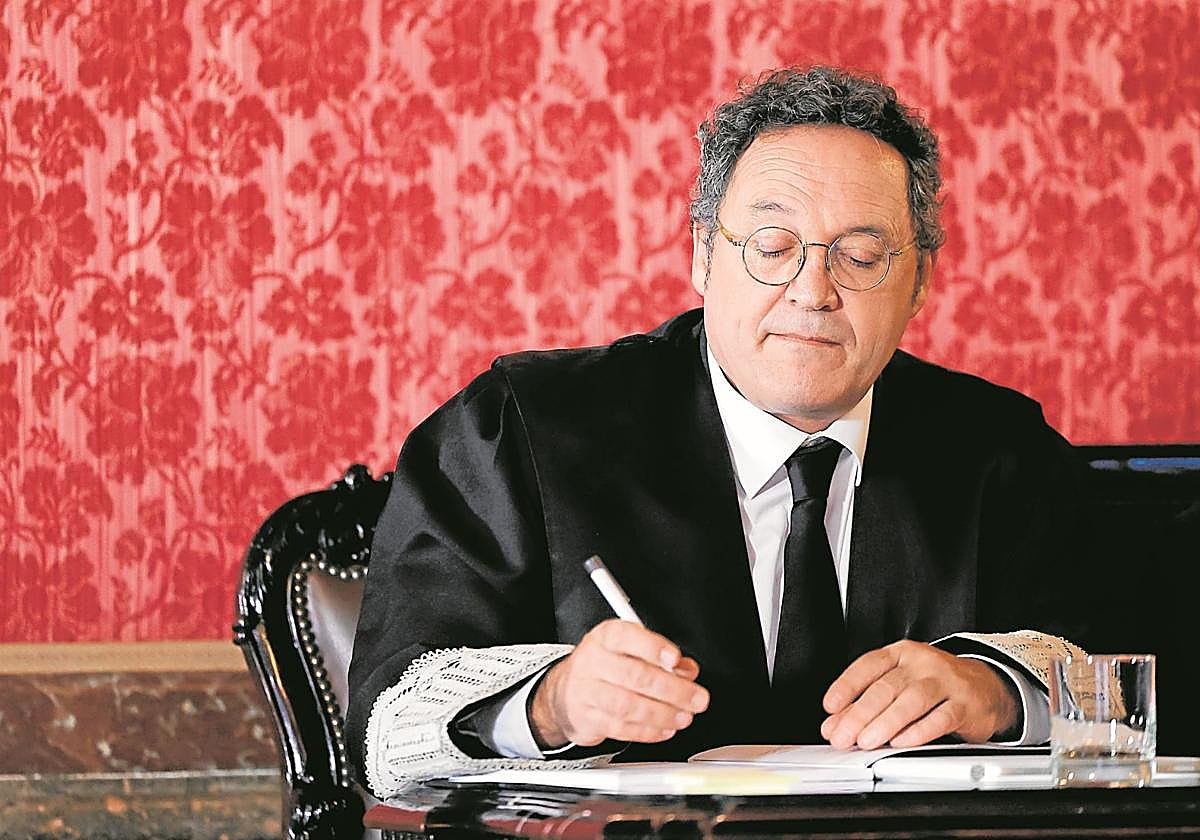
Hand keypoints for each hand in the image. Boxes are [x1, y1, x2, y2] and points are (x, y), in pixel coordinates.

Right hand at [529, 619, 709, 748]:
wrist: (565, 692)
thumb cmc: (605, 666)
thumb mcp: (630, 650)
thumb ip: (661, 657)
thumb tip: (687, 671)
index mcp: (606, 637)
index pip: (626, 636)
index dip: (653, 647)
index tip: (676, 659)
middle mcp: (594, 661)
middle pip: (634, 675)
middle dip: (672, 690)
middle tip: (696, 698)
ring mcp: (588, 691)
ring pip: (627, 705)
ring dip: (661, 714)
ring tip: (683, 717)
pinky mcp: (588, 718)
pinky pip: (620, 727)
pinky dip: (647, 731)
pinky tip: (664, 729)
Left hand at [820, 640, 1018, 749]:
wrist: (985, 687)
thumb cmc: (935, 685)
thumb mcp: (900, 685)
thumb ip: (866, 703)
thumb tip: (835, 724)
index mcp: (900, 653)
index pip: (868, 665)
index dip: (846, 686)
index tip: (830, 707)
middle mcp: (921, 663)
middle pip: (886, 687)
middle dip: (859, 714)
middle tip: (842, 736)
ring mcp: (945, 681)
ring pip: (911, 701)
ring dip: (885, 723)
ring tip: (866, 741)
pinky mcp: (965, 703)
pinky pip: (940, 717)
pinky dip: (918, 731)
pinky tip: (901, 742)